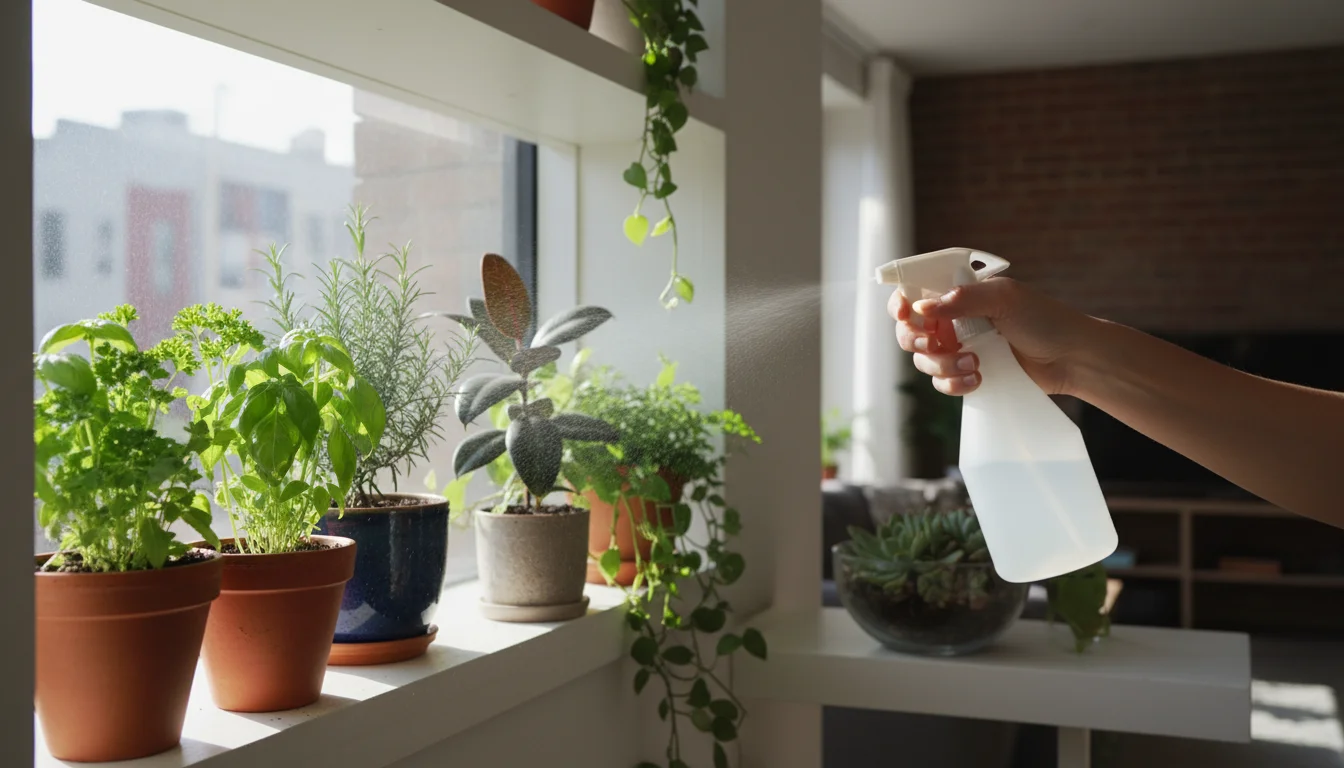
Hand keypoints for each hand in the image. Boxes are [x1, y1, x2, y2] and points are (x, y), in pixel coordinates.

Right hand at [888, 277, 1089, 395]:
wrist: (1071, 357)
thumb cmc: (1044, 319)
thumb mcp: (1005, 298)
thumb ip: (963, 299)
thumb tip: (921, 308)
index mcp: (958, 295)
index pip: (915, 294)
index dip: (902, 304)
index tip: (906, 314)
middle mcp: (953, 321)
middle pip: (909, 332)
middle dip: (916, 340)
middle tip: (935, 343)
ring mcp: (958, 349)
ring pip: (923, 360)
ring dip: (942, 364)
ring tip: (974, 363)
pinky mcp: (967, 374)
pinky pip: (942, 383)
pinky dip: (953, 383)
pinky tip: (978, 378)